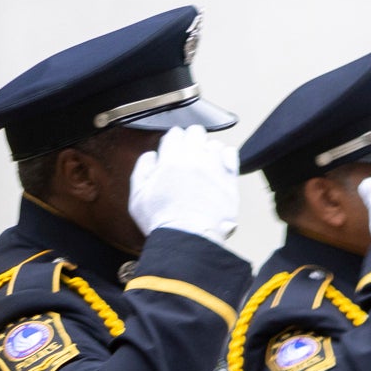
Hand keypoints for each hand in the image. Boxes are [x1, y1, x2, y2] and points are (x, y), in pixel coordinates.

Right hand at [126, 123, 237, 243]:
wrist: (189, 238)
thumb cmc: (162, 221)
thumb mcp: (138, 194)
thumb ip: (142, 169)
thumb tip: (151, 156)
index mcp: (170, 160)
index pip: (174, 134)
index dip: (172, 140)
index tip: (172, 148)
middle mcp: (194, 159)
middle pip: (195, 133)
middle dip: (191, 139)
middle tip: (188, 152)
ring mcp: (214, 169)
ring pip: (214, 144)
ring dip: (208, 149)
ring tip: (204, 162)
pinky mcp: (230, 181)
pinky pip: (231, 156)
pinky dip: (226, 156)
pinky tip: (220, 165)